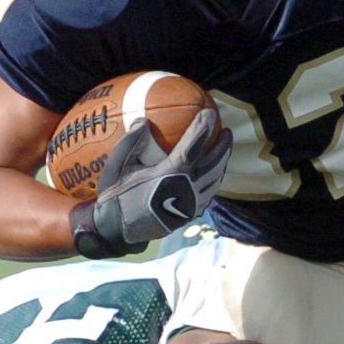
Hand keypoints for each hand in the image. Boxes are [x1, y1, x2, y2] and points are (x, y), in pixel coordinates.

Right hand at [80, 108, 232, 254]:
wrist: (117, 230)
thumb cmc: (116, 196)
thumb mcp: (118, 165)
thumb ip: (131, 141)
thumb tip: (143, 121)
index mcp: (171, 174)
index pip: (194, 145)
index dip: (204, 127)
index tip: (209, 113)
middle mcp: (187, 189)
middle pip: (214, 163)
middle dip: (223, 146)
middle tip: (227, 131)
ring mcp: (190, 204)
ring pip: (215, 180)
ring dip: (222, 163)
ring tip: (224, 150)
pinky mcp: (189, 215)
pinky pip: (208, 194)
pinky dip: (214, 180)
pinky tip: (212, 174)